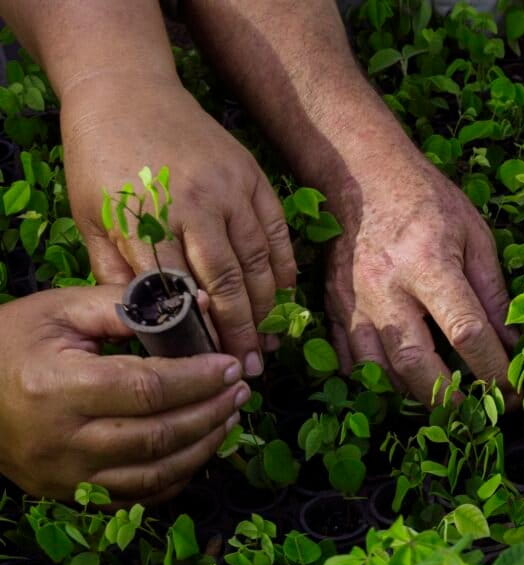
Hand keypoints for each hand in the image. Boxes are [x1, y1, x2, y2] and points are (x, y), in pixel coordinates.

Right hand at [0, 286, 249, 503]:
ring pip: (155, 473)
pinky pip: (138, 497)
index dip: (197, 379)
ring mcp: (66, 476)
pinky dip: (176, 476)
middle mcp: (62, 441)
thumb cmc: (10, 342)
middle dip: (211, 412)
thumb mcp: (59, 310)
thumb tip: (193, 302)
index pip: (147, 389)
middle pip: (159, 436)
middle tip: (240, 390)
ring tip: (228, 416)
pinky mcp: (70, 495)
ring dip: (203, 446)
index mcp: (56, 388)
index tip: (230, 366)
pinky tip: (198, 448)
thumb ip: (125, 306)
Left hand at [61, 72, 296, 376]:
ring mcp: (230, 189)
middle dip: (240, 330)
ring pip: (257, 261)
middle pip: (225, 282)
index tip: (207, 365)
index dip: (197, 333)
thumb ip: (116, 271)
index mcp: (147, 218)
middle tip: (249, 366)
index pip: (178, 291)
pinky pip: (277, 232)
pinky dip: (283, 268)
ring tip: (267, 340)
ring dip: (266, 306)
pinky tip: (282, 295)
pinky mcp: (253, 177)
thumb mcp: (92, 217)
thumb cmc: (101, 159)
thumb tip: (145, 325)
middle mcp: (194, 205)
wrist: (127, 90)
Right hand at [323, 143, 513, 403]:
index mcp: (428, 264)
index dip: (493, 370)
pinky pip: (352, 363)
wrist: (362, 179)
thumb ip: (493, 293)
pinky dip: (379, 381)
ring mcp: (354, 302)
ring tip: (445, 402)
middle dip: (451, 398)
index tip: (512, 391)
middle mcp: (386, 289)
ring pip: (380, 371)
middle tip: (479, 412)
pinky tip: (404, 383)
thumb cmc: (429, 203)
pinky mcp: (333, 309)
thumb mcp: (475, 237)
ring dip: (415, 395)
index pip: (466, 332)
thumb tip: (512, 346)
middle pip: (416, 364)